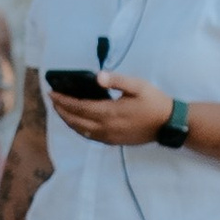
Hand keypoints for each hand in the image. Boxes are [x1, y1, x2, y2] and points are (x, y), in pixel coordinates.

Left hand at [47, 71, 172, 148]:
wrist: (167, 124)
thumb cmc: (154, 102)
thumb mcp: (137, 86)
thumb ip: (117, 80)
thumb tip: (98, 77)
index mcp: (110, 112)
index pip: (79, 107)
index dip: (63, 101)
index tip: (52, 93)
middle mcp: (106, 127)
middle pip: (75, 120)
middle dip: (61, 110)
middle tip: (53, 99)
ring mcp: (109, 137)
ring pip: (80, 130)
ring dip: (68, 120)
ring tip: (61, 109)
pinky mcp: (113, 141)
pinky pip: (90, 136)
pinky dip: (79, 128)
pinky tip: (77, 121)